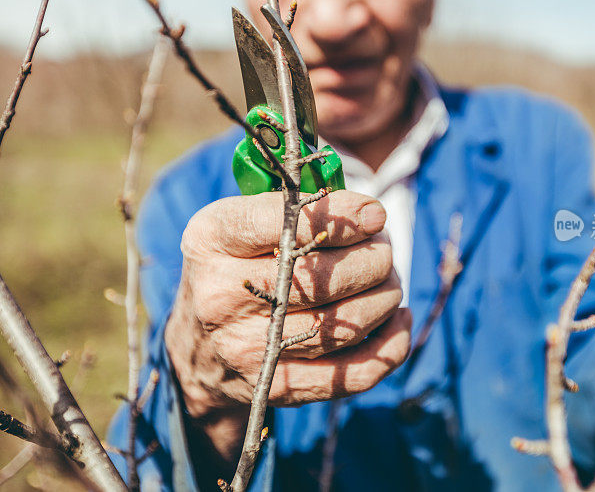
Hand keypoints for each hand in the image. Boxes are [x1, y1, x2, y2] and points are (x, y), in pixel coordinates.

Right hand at [165, 190, 409, 457]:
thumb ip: (293, 207)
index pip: (283, 223)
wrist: (197, 348)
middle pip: (323, 279)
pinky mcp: (276, 387)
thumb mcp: (240, 223)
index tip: (375, 215)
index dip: (340, 217)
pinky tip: (397, 319)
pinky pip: (353, 374)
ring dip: (385, 298)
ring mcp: (247, 349)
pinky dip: (390, 345)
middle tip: (383, 250)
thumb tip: (371, 214)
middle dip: (374, 260)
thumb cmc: (235, 267)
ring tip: (389, 281)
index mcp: (212, 240)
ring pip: (344, 324)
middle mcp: (221, 296)